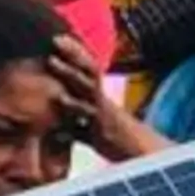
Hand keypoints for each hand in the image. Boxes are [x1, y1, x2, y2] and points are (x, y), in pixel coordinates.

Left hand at [41, 34, 158, 161]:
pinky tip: (61, 101)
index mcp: (99, 98)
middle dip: (72, 54)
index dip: (75, 54)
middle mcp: (101, 101)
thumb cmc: (118, 143)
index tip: (60, 38)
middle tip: (55, 39)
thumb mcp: (96, 131)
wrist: (141, 157)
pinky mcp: (102, 129)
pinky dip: (73, 111)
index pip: (87, 70)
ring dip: (69, 73)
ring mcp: (102, 113)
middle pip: (86, 71)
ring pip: (85, 88)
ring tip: (53, 61)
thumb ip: (77, 128)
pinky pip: (87, 117)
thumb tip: (59, 132)